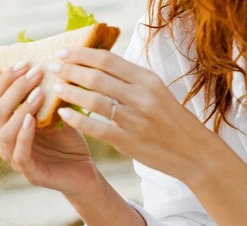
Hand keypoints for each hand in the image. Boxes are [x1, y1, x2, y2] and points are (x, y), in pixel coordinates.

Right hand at [0, 60, 102, 195]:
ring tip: (38, 93)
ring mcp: (14, 157)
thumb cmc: (69, 139)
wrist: (85, 172)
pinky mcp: (29, 173)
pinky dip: (24, 135)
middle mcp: (6, 138)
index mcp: (8, 122)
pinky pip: (19, 153)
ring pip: (5, 130)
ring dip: (21, 108)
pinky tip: (33, 120)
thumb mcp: (57, 111)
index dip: (7, 77)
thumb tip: (49, 59)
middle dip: (15, 87)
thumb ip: (48, 93)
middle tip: (36, 72)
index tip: (25, 61)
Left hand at [48, 47, 226, 180]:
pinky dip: (77, 119)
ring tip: (56, 88)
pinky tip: (63, 114)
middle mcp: (142, 95)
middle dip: (70, 70)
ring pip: (94, 100)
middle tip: (52, 68)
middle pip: (97, 77)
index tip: (63, 53)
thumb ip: (129, 79)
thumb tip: (95, 64)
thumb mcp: (155, 91)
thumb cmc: (170, 120)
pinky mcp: (130, 141)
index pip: (107, 60)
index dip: (81, 55)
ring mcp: (136, 119)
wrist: (194, 152)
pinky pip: (97, 127)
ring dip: (70, 92)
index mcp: (147, 79)